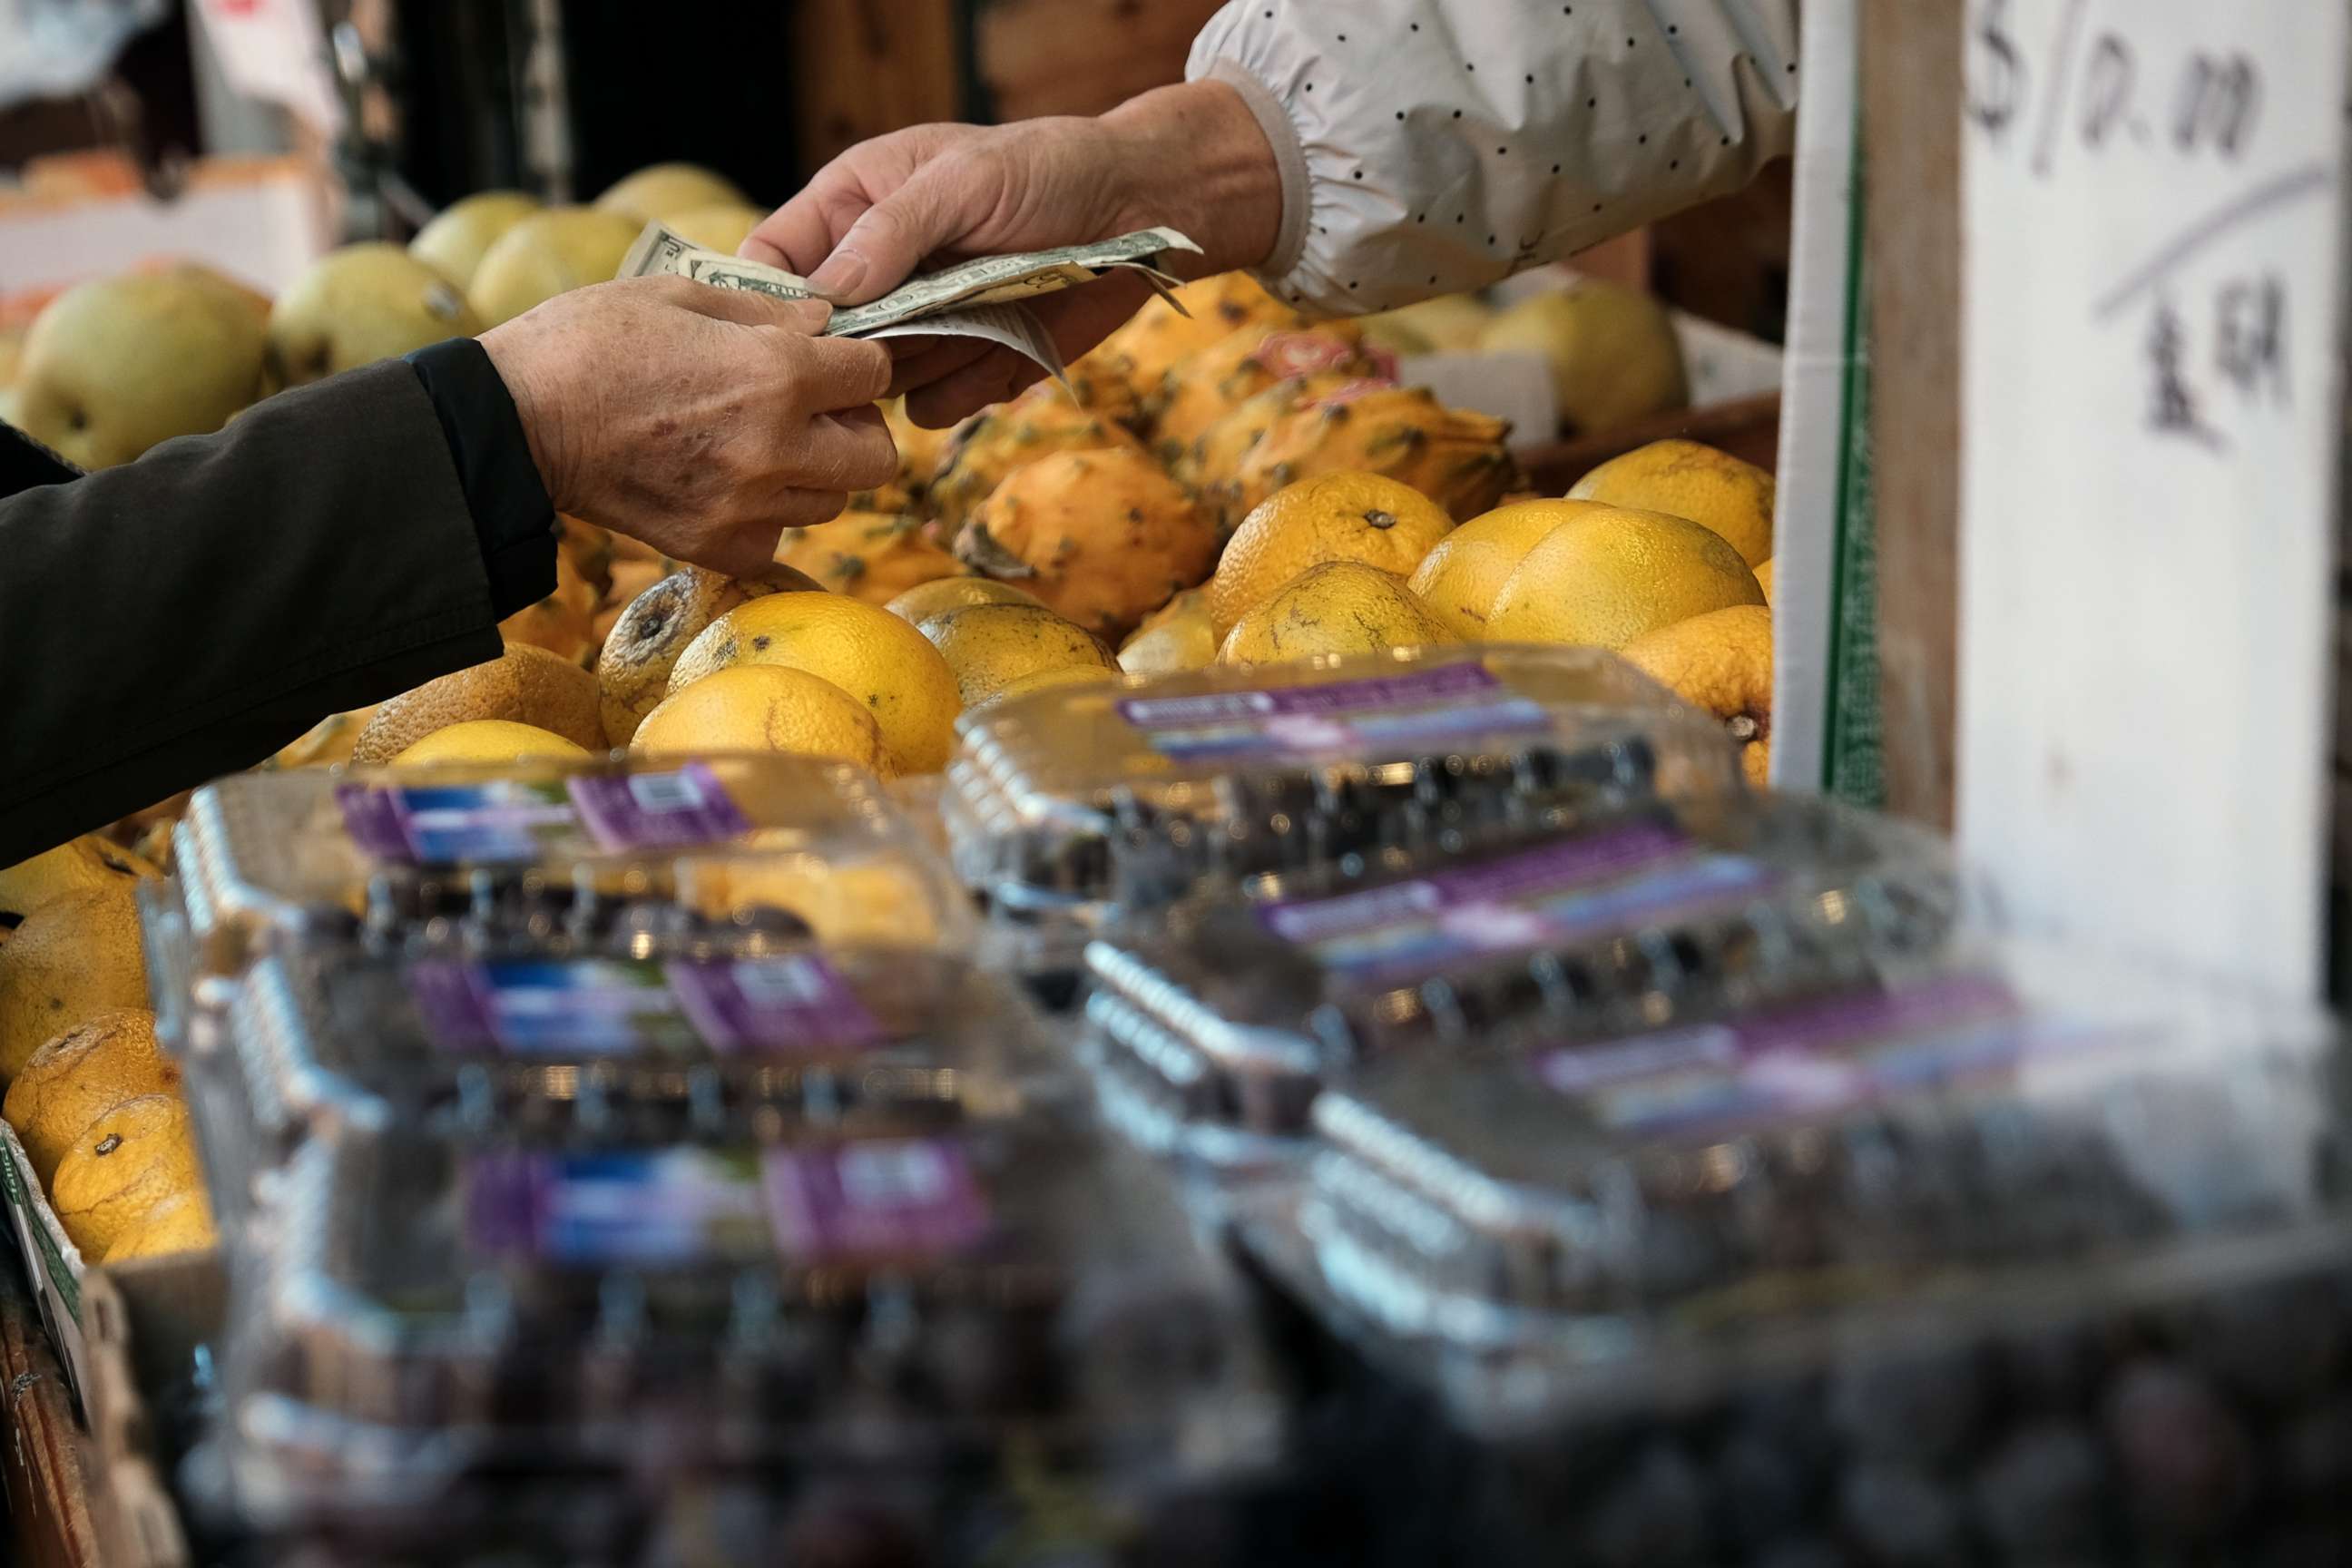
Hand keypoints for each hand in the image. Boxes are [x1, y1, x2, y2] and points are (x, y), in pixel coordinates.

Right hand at [481, 277, 895, 578]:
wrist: (515, 422)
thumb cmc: (589, 343)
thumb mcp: (680, 296)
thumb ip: (767, 312)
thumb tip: (825, 318)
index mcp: (776, 375)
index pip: (874, 374)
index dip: (857, 361)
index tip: (832, 360)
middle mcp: (776, 448)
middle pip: (876, 456)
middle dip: (855, 428)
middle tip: (813, 411)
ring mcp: (747, 506)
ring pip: (832, 500)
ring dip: (813, 473)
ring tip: (760, 445)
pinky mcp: (715, 547)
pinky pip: (778, 536)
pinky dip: (766, 515)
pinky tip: (727, 483)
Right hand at [743, 81, 1281, 426]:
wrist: (1138, 211)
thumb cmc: (1048, 169)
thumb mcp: (963, 179)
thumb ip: (891, 232)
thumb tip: (827, 294)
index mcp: (853, 206)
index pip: (774, 259)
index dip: (769, 301)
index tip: (792, 332)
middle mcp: (878, 273)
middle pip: (821, 340)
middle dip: (853, 350)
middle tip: (902, 337)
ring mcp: (920, 326)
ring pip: (875, 382)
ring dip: (917, 368)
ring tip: (975, 319)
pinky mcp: (966, 366)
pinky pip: (932, 407)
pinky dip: (962, 391)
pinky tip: (1003, 349)